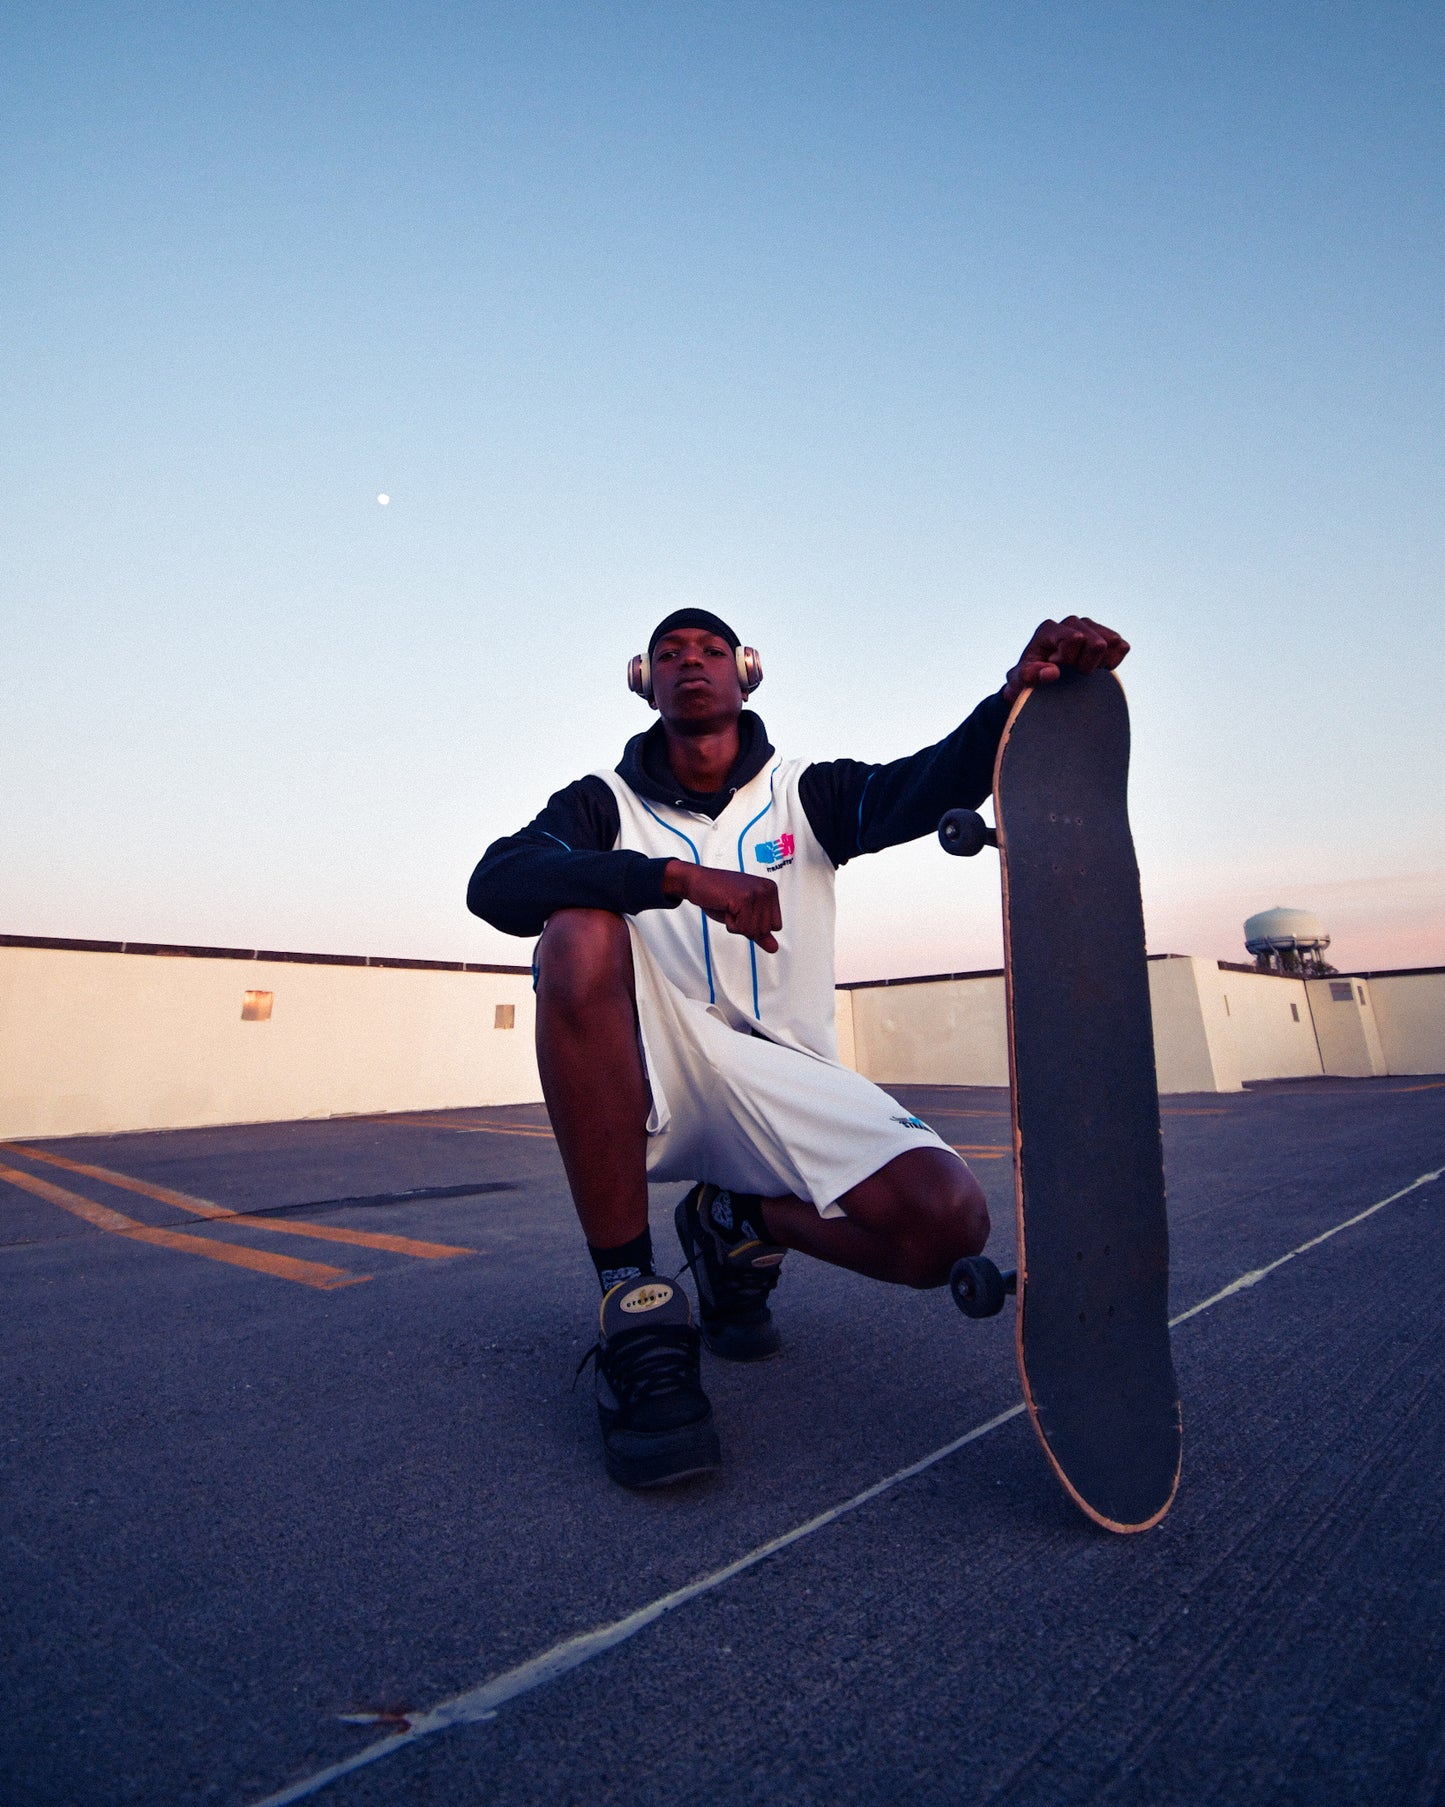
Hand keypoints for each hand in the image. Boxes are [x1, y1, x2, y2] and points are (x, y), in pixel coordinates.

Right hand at [663, 862, 781, 951]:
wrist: (695, 883)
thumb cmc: (718, 896)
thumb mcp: (743, 916)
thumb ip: (759, 931)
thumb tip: (774, 948)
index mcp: (771, 890)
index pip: (775, 926)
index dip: (755, 926)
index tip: (742, 911)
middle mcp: (767, 890)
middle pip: (765, 930)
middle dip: (745, 926)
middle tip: (734, 909)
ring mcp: (756, 893)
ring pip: (754, 931)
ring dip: (736, 925)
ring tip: (729, 907)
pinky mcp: (744, 898)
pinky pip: (742, 928)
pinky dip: (730, 924)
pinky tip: (725, 907)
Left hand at [1004, 616, 1129, 700]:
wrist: (1041, 683)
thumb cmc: (1029, 680)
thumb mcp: (1019, 682)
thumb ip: (1029, 676)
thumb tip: (1052, 672)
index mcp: (1049, 629)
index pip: (1074, 638)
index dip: (1069, 660)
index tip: (1057, 670)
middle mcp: (1071, 622)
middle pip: (1097, 643)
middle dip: (1086, 665)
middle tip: (1071, 672)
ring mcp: (1090, 627)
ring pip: (1111, 642)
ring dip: (1099, 662)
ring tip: (1083, 670)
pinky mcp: (1105, 637)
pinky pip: (1122, 646)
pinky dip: (1113, 661)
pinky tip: (1097, 668)